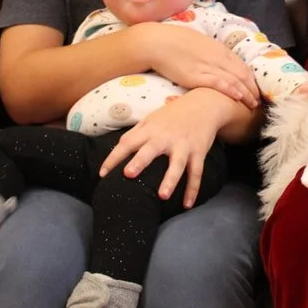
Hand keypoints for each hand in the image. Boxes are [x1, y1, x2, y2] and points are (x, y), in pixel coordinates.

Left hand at [99, 89, 229, 207]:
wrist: (205, 104)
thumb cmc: (174, 114)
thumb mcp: (153, 118)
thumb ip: (136, 132)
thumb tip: (118, 147)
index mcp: (151, 128)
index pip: (128, 142)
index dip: (114, 157)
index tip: (102, 174)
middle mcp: (166, 137)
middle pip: (151, 150)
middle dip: (140, 161)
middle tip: (128, 174)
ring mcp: (184, 145)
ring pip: (177, 164)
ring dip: (170, 180)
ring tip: (163, 197)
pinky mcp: (199, 151)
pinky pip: (196, 172)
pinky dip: (193, 189)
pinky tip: (188, 204)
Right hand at [138, 22, 259, 107]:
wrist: (158, 42)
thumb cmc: (175, 42)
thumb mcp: (200, 43)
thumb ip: (211, 52)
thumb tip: (218, 60)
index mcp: (219, 49)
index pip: (242, 65)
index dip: (252, 78)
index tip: (257, 88)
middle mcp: (217, 57)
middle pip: (242, 74)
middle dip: (253, 88)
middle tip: (260, 100)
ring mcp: (208, 66)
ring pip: (235, 80)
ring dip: (247, 93)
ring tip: (253, 104)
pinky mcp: (198, 76)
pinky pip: (219, 83)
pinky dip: (231, 90)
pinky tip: (239, 97)